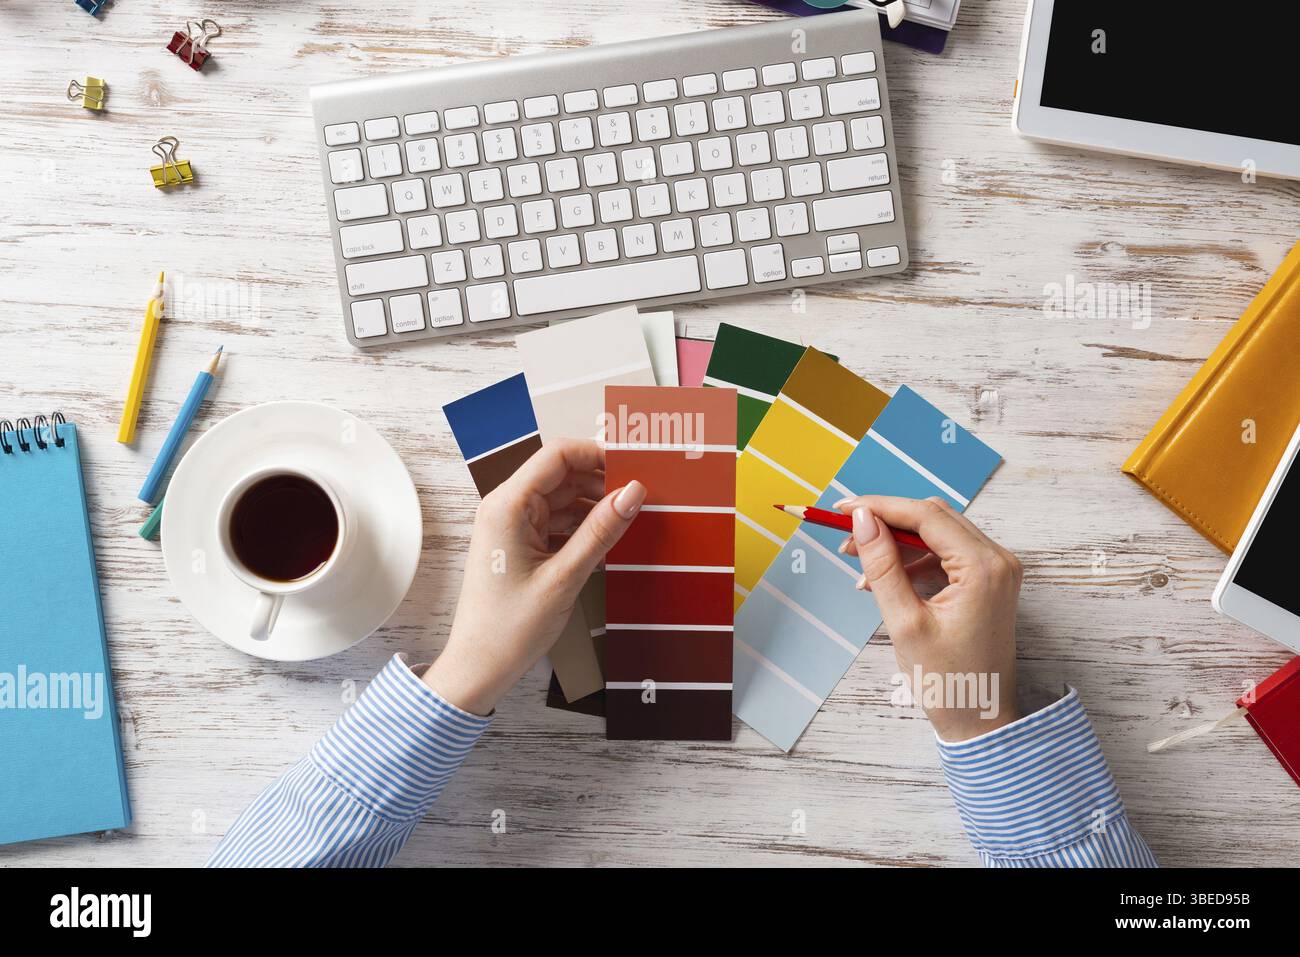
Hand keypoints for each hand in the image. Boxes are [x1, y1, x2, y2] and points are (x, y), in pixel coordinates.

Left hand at [423, 438, 645, 715]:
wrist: (479, 667)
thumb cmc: (509, 628)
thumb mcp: (565, 577)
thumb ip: (601, 531)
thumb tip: (633, 492)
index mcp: (507, 506)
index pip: (557, 455)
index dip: (598, 453)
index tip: (634, 463)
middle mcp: (506, 507)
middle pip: (562, 474)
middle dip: (602, 479)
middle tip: (641, 493)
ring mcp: (513, 525)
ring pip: (564, 498)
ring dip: (596, 504)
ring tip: (631, 516)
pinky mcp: (521, 544)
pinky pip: (559, 521)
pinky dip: (584, 525)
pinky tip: (609, 538)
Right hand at [836, 495, 1021, 741]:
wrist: (981, 721)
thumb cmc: (948, 681)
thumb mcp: (905, 622)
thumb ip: (883, 566)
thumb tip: (862, 521)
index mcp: (984, 568)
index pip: (925, 516)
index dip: (880, 506)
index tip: (842, 509)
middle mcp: (998, 560)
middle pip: (933, 517)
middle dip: (886, 521)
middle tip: (845, 533)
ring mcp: (996, 570)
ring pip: (938, 533)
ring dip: (896, 541)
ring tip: (858, 561)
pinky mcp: (987, 581)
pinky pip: (945, 553)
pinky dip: (912, 559)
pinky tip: (883, 577)